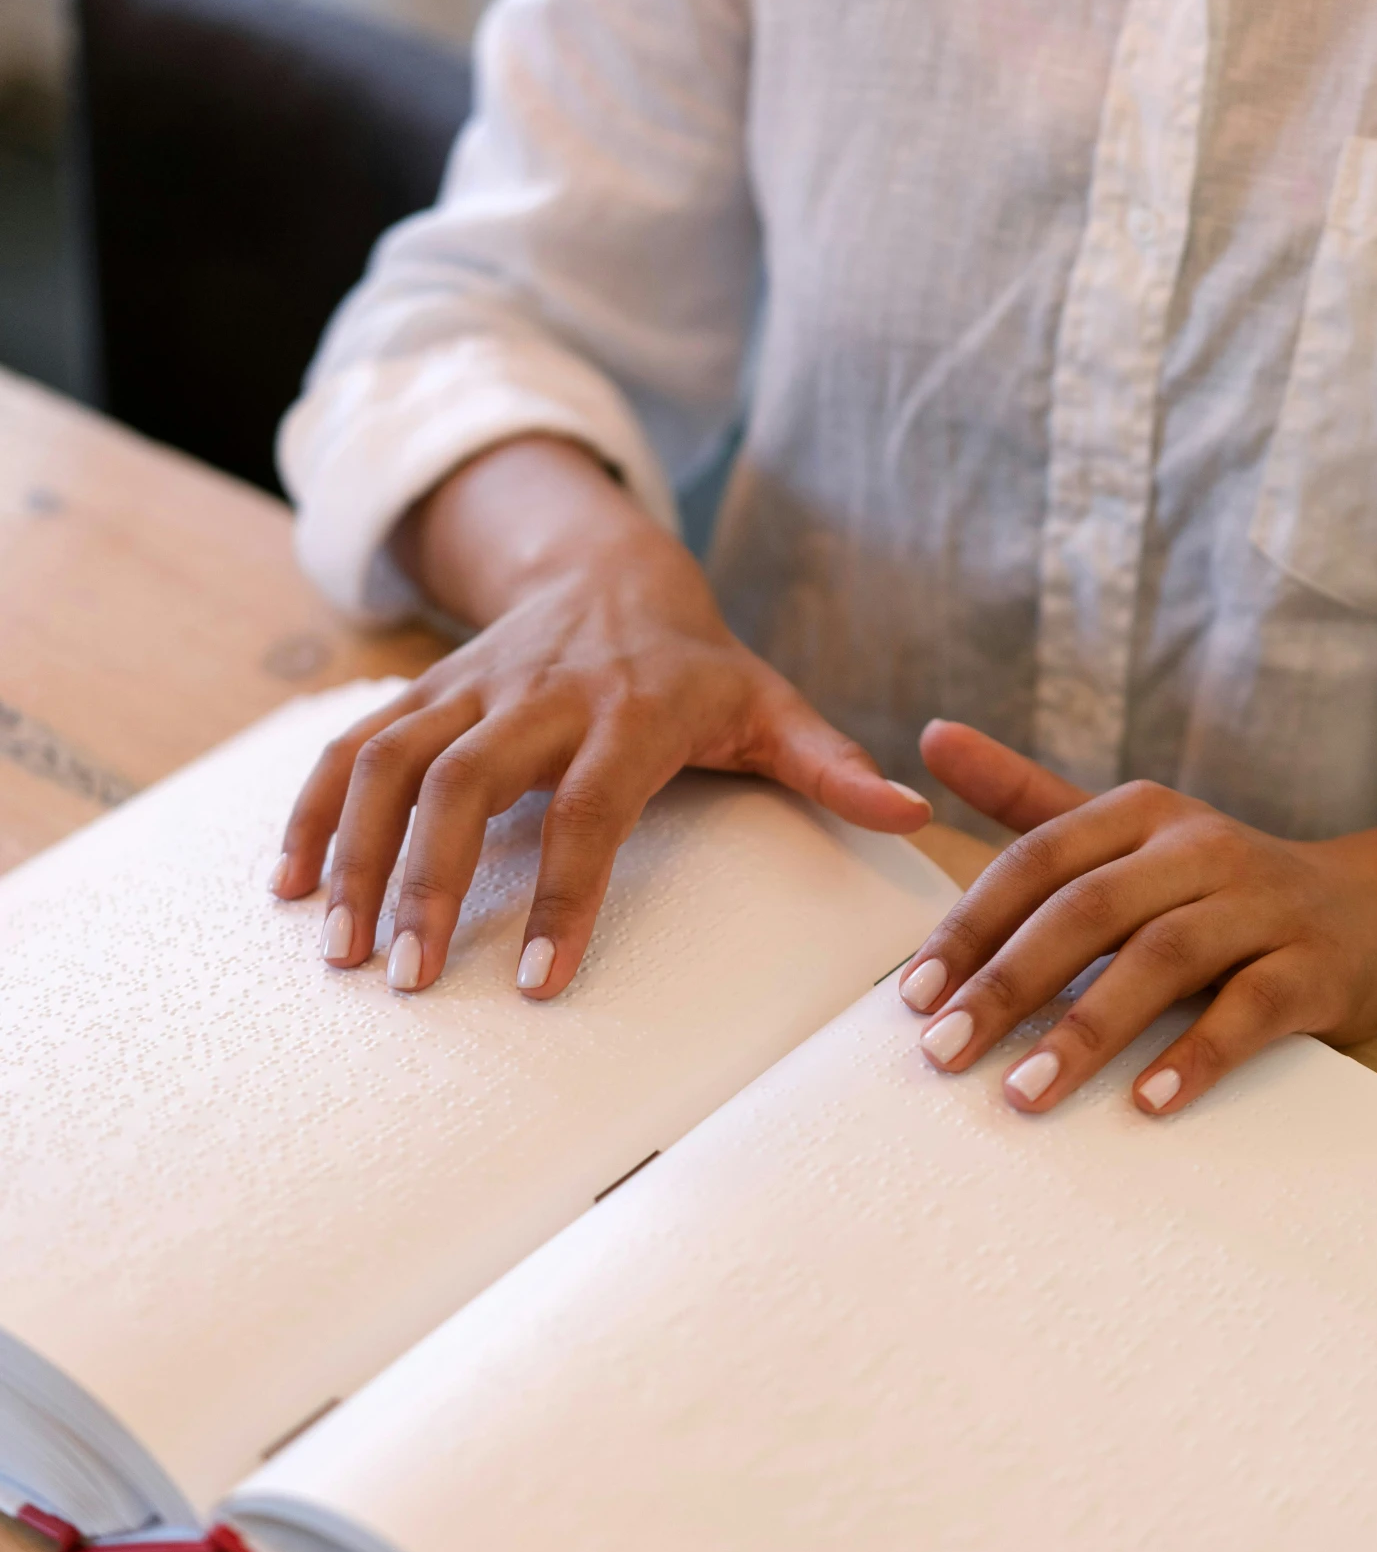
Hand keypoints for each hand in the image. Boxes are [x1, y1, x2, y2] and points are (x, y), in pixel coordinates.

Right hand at [273, 437, 929, 994]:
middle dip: (434, 879)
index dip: (568, 892)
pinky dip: (312, 812)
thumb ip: (831, 764)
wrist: (609, 568)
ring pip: (393, 761)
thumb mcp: (773, 703)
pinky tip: (289, 888)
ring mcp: (469, 689)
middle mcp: (539, 694)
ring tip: (341, 952)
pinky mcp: (422, 692)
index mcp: (630, 709)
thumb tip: (912, 815)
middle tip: (413, 978)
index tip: (543, 983)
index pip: (592, 806)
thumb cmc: (698, 665)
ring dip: (355, 852)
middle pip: (468, 780)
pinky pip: (351, 747)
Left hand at [897, 721, 1376, 1116]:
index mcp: (1141, 813)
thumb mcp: (1129, 832)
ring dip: (1088, 1029)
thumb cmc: (1220, 885)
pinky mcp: (1317, 968)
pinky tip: (1145, 1101)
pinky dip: (1195, 1054)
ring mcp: (1263, 904)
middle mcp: (1200, 847)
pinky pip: (1251, 1009)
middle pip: (1089, 909)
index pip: (1038, 859)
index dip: (972, 927)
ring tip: (1026, 1091)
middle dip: (1009, 984)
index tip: (915, 996)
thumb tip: (932, 734)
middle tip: (945, 1052)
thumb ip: (1027, 795)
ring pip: (1164, 959)